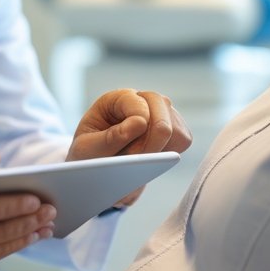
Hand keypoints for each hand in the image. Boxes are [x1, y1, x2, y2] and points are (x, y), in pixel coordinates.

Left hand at [67, 89, 191, 206]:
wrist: (100, 172)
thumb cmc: (89, 157)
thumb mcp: (86, 150)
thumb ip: (109, 138)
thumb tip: (140, 122)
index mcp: (117, 98)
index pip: (138, 107)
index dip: (135, 133)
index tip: (123, 155)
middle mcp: (143, 99)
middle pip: (163, 111)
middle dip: (150, 143)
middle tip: (134, 162)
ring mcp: (162, 112)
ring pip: (175, 128)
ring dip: (158, 151)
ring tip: (138, 162)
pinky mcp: (174, 129)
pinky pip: (183, 140)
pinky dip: (169, 154)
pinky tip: (151, 160)